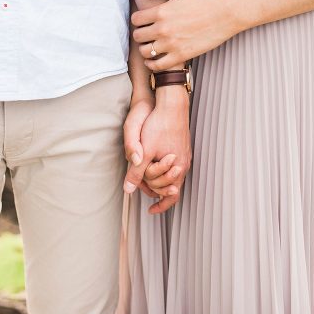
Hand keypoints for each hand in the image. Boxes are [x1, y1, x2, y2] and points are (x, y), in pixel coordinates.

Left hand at [125, 86, 191, 213]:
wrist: (172, 103)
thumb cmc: (159, 125)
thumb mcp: (144, 150)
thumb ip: (136, 171)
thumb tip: (128, 189)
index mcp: (177, 168)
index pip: (172, 196)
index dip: (161, 205)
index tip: (150, 210)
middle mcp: (184, 163)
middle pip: (173, 187)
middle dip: (159, 192)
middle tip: (145, 192)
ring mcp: (185, 154)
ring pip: (174, 175)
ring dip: (162, 180)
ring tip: (148, 180)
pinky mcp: (183, 145)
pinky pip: (176, 164)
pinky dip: (166, 169)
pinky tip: (156, 163)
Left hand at [132, 0, 236, 70]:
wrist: (225, 15)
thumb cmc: (205, 0)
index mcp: (161, 11)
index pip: (135, 19)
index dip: (138, 20)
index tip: (143, 21)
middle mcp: (163, 29)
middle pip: (138, 36)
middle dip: (140, 34)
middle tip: (147, 34)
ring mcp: (171, 44)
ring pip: (145, 51)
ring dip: (145, 49)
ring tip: (150, 46)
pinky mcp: (181, 55)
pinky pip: (158, 65)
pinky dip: (152, 64)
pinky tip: (153, 60)